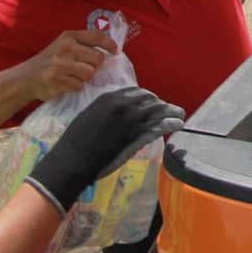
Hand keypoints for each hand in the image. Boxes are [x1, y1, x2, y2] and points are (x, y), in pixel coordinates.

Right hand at [16, 31, 117, 101]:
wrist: (24, 78)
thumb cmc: (51, 62)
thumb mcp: (64, 46)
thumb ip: (84, 45)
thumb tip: (112, 51)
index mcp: (69, 36)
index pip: (97, 36)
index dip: (110, 44)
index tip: (116, 52)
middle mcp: (65, 47)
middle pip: (98, 58)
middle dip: (96, 66)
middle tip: (87, 69)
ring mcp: (59, 63)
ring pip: (90, 73)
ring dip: (85, 78)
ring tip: (74, 76)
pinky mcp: (56, 79)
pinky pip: (78, 85)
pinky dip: (75, 87)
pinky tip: (65, 84)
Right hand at [26, 87, 184, 215]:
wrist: (72, 159)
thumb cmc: (75, 143)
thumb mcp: (88, 118)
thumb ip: (104, 112)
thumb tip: (114, 114)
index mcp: (109, 98)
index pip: (135, 92)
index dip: (145, 98)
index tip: (150, 103)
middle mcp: (123, 104)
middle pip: (149, 99)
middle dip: (159, 105)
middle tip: (166, 110)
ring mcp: (131, 118)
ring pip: (158, 110)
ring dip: (171, 111)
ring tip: (179, 114)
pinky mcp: (137, 134)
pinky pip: (159, 125)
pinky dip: (171, 123)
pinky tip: (178, 124)